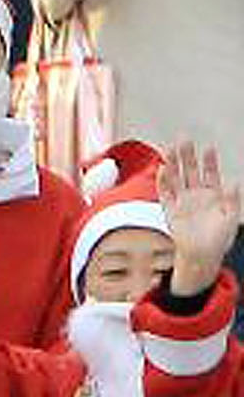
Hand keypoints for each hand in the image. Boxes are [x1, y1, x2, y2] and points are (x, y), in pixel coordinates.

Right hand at [160, 140, 241, 292]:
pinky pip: (165, 192)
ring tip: (170, 150)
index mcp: (213, 195)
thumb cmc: (219, 239)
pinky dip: (163, 181)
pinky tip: (163, 170)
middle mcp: (196, 195)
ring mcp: (182, 201)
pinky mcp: (170, 209)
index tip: (209, 148)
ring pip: (176, 178)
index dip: (209, 161)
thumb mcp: (231, 218)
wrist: (202, 255)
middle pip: (190, 171)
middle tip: (185, 140)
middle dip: (188, 156)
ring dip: (173, 164)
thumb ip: (232, 200)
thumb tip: (234, 182)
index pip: (210, 173)